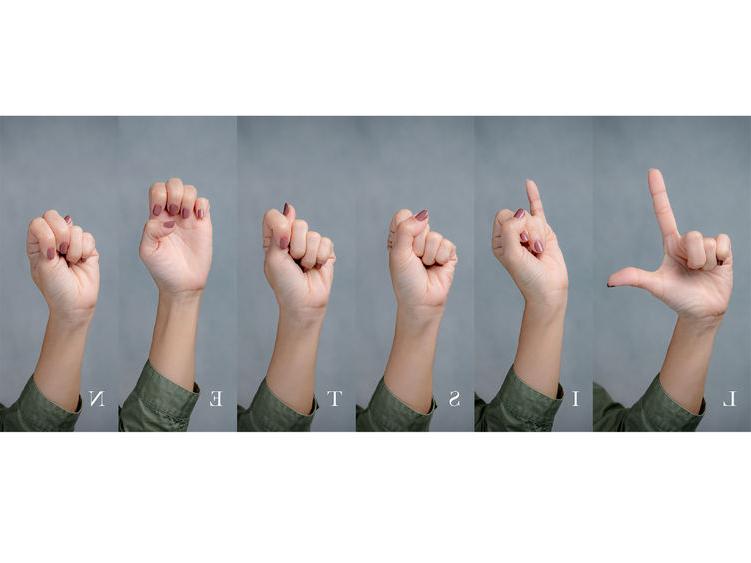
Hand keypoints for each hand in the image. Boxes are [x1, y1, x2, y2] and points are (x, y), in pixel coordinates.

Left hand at [27, 210, 98, 323]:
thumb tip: (67, 220)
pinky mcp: (88, 249)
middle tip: (62, 252)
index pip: (39, 222)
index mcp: (38, 244)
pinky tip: (82, 262)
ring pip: (75, 229)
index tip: (50, 253)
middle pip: (56, 217)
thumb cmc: (55, 287)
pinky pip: (89, 237)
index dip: (46, 233)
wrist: (74, 303)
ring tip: (72, 262)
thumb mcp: (43, 263)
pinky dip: (85, 250)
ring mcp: (72, 243)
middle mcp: (54, 240)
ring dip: (74, 249)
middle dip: (62, 235)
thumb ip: (48, 239)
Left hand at [140, 178, 211, 296]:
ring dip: (187, 198)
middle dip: (173, 193)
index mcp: (156, 217)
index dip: (158, 195)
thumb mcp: (147, 251)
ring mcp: (189, 218)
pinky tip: (198, 218)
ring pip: (190, 190)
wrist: (182, 283)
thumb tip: (169, 220)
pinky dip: (201, 205)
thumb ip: (150, 231)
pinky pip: (204, 202)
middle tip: (173, 212)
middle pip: (173, 184)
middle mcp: (172, 214)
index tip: (158, 213)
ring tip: (185, 217)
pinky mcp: (204, 224)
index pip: (156, 190)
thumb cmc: (162, 269)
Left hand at [263, 203, 335, 318]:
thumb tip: (290, 208)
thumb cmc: (285, 283)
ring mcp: (309, 244)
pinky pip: (326, 242)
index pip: (274, 216)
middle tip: (294, 261)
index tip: (282, 245)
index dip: (280, 226)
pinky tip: (316, 267)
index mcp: (274, 238)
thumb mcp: (274, 257)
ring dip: (309, 256)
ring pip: (313, 234)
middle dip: (297, 246)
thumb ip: (279, 231)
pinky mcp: (325, 250)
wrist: (304, 302)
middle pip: (298, 223)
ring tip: (305, 268)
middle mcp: (291, 238)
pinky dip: (320, 257)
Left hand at [387, 209, 456, 317]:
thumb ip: (406, 230)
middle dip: (417, 244)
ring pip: (435, 236)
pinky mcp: (448, 253)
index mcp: (401, 236)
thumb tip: (423, 214)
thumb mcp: (398, 253)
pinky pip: (447, 245)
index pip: (404, 215)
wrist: (421, 301)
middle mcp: (417, 238)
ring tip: (425, 266)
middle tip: (415, 260)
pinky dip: (440, 258)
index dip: (404, 229)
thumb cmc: (406, 280)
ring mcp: (433, 245)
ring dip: (428, 254)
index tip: (402, 247)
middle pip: (421, 223)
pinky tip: (436, 267)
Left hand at [492, 180, 567, 308]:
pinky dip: (533, 196)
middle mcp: (512, 235)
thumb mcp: (511, 254)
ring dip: (538, 234)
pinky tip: (529, 183)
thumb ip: (510, 230)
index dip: (513, 225)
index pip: (502, 216)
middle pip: (518, 214)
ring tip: (539, 251)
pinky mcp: (544, 232)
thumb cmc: (528, 276)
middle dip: (527, 229)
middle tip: (531, 248)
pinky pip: (538, 209)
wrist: (548, 289)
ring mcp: (528, 232)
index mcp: (499, 240)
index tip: (520, 242)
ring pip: (533, 217)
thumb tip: (520, 213)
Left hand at [608, 169, 731, 323]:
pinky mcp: (724, 251)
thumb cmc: (676, 297)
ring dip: (705, 262)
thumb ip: (635, 278)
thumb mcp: (655, 286)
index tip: (652, 170)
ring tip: (702, 272)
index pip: (664, 212)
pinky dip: (720, 258)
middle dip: (693, 257)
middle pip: (692, 235)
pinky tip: (718, 267)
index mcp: (670, 243)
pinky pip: (723, 243)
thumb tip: (610, 280)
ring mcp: (706, 245)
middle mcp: (688, 241)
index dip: (658, 192)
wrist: (702, 311)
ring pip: (707, 241)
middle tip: (691, 271)